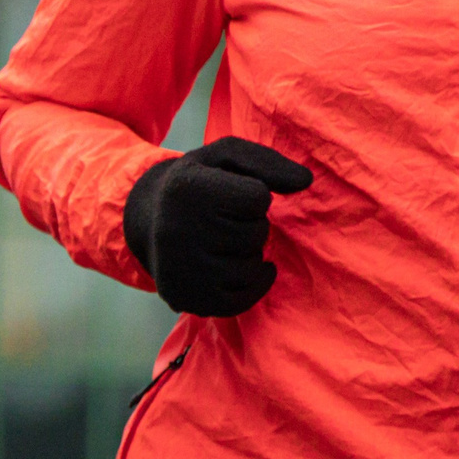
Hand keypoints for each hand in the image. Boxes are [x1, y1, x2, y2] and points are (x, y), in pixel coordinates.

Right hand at [122, 137, 312, 316]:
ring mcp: (182, 270)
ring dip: (250, 254)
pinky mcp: (187, 300)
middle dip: (252, 225)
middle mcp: (179, 231)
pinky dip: (254, 285)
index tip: (233, 193)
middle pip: (256, 234)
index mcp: (189, 188)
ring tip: (227, 242)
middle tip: (228, 220)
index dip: (254, 195)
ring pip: (251, 268)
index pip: (258, 198)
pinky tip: (247, 270)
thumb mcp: (226, 157)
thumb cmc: (201, 182)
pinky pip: (241, 302)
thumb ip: (268, 162)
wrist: (151, 219)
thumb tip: (306, 181)